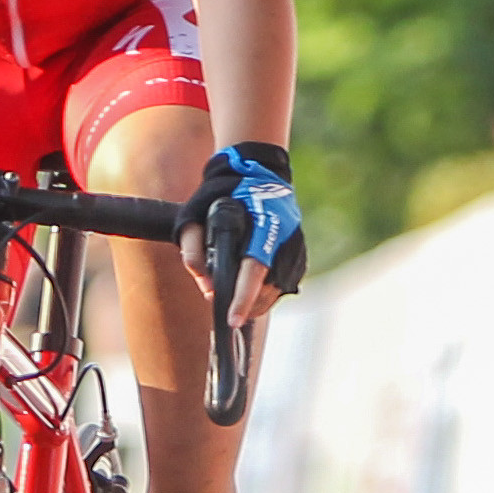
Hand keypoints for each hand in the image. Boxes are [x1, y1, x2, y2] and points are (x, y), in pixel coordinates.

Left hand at [177, 142, 306, 327]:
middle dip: (248, 306)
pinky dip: (269, 292)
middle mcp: (284, 237)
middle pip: (269, 288)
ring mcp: (296, 245)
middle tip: (228, 313)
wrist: (258, 173)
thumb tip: (205, 287)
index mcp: (262, 225)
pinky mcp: (301, 252)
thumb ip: (193, 249)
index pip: (253, 270)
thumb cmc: (224, 195)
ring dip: (259, 302)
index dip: (243, 298)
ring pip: (279, 290)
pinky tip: (254, 292)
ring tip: (239, 304)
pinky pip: (286, 283)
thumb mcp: (195, 213)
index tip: (232, 320)